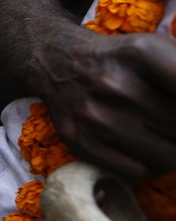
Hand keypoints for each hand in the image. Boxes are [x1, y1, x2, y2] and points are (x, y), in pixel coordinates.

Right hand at [38, 30, 175, 179]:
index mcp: (142, 53)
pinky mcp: (79, 140)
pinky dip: (154, 165)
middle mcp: (115, 84)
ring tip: (169, 138)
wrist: (56, 61)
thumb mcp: (159, 49)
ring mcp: (94, 115)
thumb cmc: (122, 59)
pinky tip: (149, 148)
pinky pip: (139, 171)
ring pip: (168, 156)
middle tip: (173, 125)